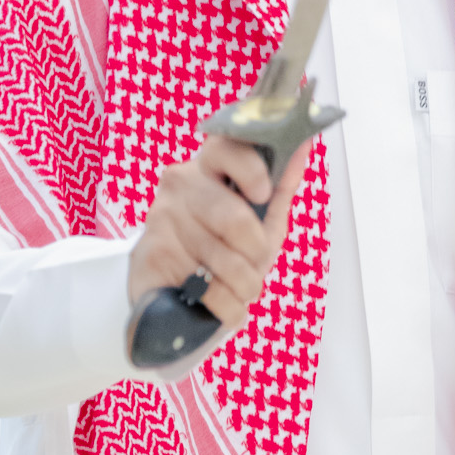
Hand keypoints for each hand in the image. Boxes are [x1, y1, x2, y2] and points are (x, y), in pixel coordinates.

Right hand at [127, 135, 310, 339]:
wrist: (172, 297)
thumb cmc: (224, 250)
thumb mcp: (261, 220)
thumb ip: (281, 187)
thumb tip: (304, 145)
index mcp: (207, 166)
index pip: (227, 148)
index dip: (252, 171)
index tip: (261, 194)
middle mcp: (179, 185)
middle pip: (236, 219)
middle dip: (257, 253)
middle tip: (253, 262)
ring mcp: (160, 219)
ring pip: (228, 264)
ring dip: (245, 287)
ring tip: (235, 286)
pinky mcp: (150, 258)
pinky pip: (212, 292)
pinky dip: (228, 309)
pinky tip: (217, 303)